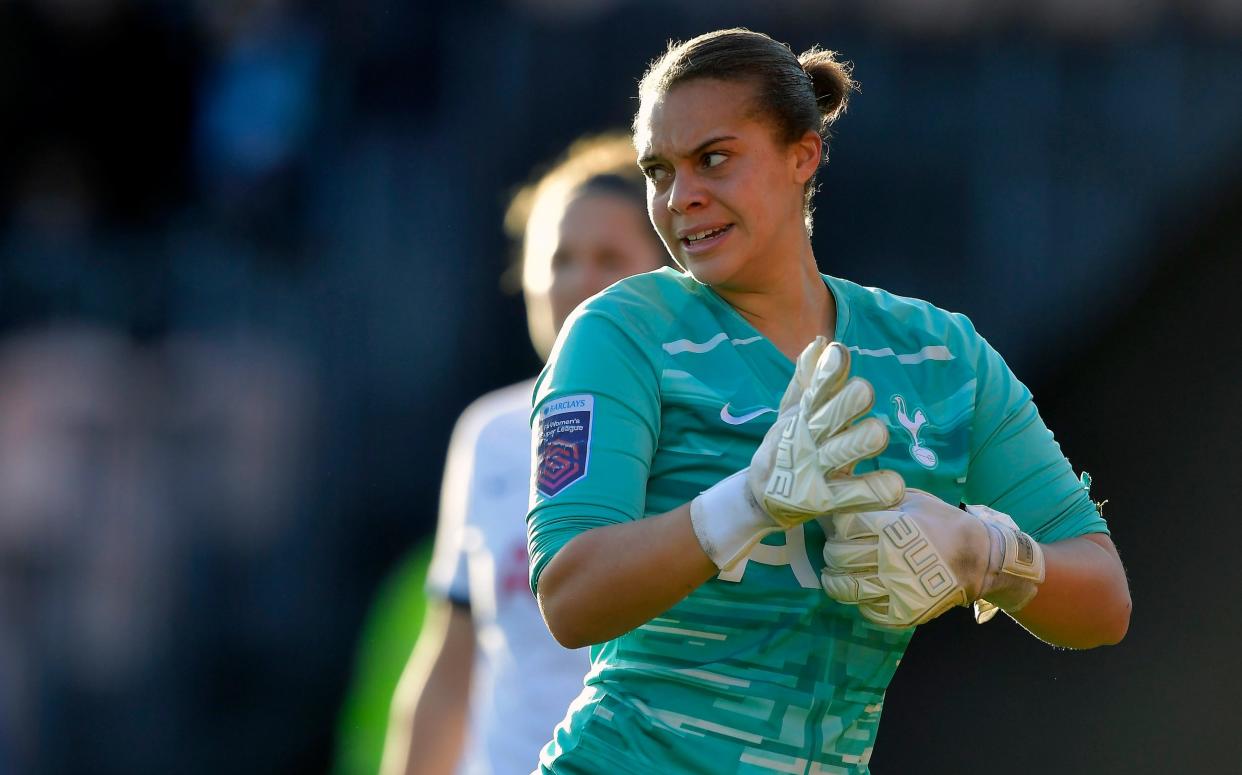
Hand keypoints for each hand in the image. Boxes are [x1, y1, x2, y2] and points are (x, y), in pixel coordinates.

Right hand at [690, 338, 904, 570]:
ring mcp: (815, 472)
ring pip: (846, 451)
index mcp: (801, 417)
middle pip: (831, 416)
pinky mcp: (825, 502)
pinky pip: (856, 495)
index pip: (814, 389)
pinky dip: (877, 489)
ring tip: (877, 433)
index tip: (839, 352)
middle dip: (849, 401)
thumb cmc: (786, 446)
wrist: (760, 498)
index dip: (828, 371)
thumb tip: (821, 341)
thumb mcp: (791, 412)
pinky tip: (893, 484)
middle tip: (864, 392)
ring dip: (863, 439)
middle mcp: (807, 441)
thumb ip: (806, 379)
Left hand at [820, 490, 1044, 627]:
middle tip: (839, 549)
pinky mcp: (903, 611)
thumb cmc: (941, 523)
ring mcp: (897, 588)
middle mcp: (891, 558)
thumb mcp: (912, 499)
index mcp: (892, 527)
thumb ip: (878, 496)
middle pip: (838, 556)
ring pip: (844, 587)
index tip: (841, 525)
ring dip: (836, 579)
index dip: (837, 524)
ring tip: (839, 572)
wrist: (979, 559)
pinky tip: (864, 590)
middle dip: (834, 550)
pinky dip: (860, 601)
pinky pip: (866, 609)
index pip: (843, 526)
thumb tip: (841, 486)